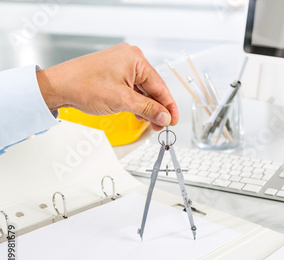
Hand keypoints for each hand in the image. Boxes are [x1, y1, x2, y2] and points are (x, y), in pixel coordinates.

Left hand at [36, 43, 177, 130]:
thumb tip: (164, 116)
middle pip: (153, 87)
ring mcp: (121, 64)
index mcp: (136, 59)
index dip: (168, 106)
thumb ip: (148, 109)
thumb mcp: (122, 101)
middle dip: (157, 108)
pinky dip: (136, 101)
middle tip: (160, 125)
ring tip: (149, 122)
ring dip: (146, 106)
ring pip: (142, 89)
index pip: (160, 86)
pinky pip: (132, 87)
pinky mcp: (114, 71)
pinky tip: (137, 112)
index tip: (173, 121)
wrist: (57, 86)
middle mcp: (130, 58)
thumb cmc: (83, 86)